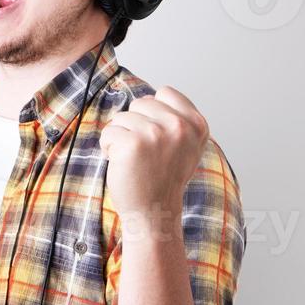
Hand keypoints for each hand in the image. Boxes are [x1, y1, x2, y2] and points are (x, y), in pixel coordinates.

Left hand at [98, 86, 209, 238]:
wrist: (155, 212)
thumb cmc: (164, 180)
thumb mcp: (186, 146)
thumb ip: (177, 119)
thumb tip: (154, 95)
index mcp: (196, 124)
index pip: (165, 92)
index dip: (152, 112)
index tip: (156, 137)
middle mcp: (179, 126)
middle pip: (141, 102)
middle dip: (135, 124)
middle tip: (144, 152)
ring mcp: (156, 134)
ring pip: (122, 117)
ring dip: (120, 137)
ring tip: (134, 160)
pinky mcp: (133, 143)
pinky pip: (108, 132)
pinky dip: (108, 148)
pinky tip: (122, 164)